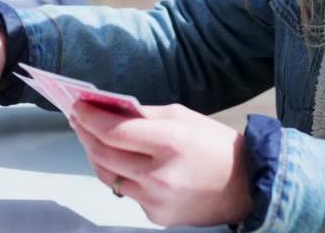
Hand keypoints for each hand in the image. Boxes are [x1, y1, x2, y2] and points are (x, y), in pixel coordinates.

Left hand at [69, 101, 253, 227]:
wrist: (246, 186)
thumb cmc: (216, 146)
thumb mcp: (183, 116)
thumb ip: (144, 115)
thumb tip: (109, 110)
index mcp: (170, 143)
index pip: (114, 132)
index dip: (90, 119)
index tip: (78, 107)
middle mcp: (160, 175)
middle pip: (104, 155)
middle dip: (86, 135)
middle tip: (78, 120)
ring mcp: (156, 200)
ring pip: (109, 177)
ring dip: (97, 156)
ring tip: (93, 138)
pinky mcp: (156, 216)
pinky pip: (127, 192)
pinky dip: (122, 175)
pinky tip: (123, 162)